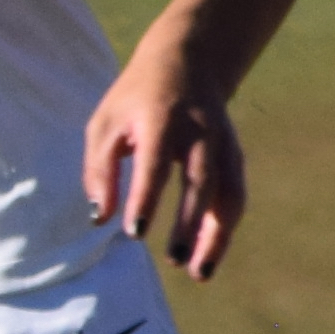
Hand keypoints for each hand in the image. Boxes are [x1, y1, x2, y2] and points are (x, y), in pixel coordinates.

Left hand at [82, 33, 248, 283]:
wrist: (189, 60)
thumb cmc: (136, 98)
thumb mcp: (105, 122)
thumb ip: (99, 170)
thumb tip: (99, 217)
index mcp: (161, 119)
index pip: (155, 163)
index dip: (145, 197)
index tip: (134, 231)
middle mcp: (199, 132)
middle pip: (200, 181)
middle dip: (188, 223)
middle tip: (172, 259)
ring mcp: (223, 144)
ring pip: (228, 194)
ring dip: (216, 236)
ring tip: (198, 273)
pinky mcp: (235, 156)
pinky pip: (235, 196)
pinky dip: (224, 228)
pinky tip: (206, 256)